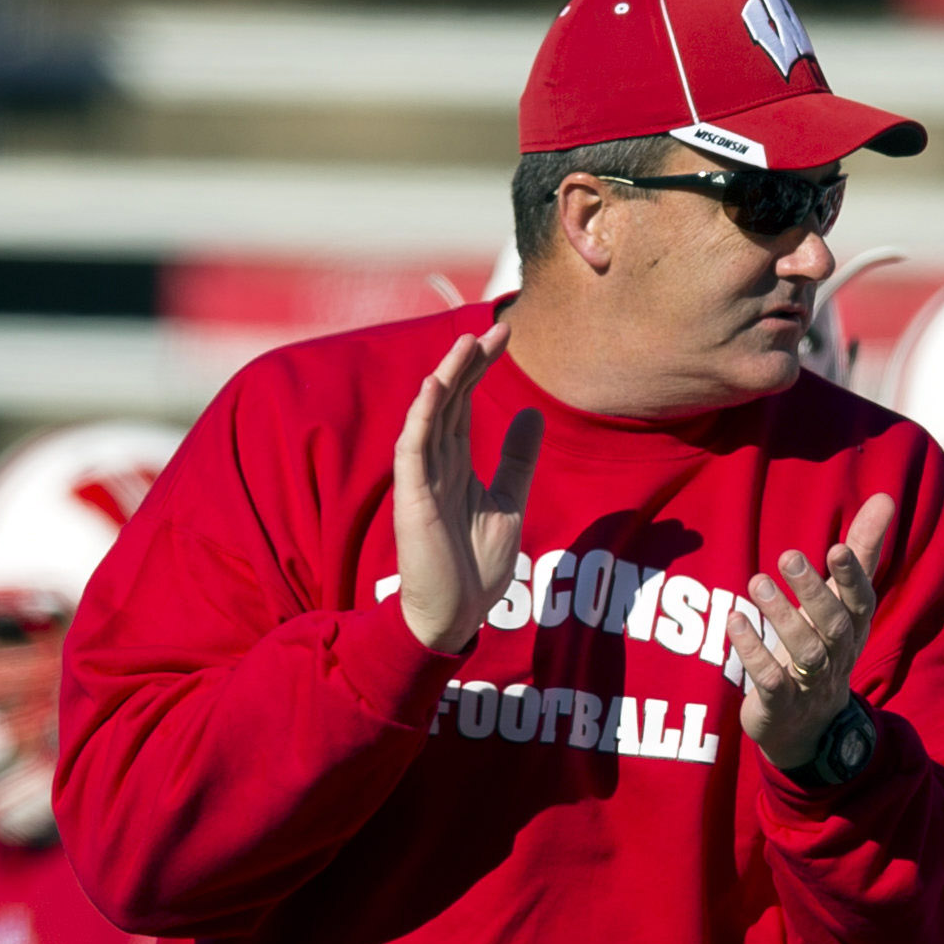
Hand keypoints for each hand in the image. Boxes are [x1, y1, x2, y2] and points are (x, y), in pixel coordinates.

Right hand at [391, 326, 535, 653]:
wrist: (457, 614)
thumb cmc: (475, 566)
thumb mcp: (508, 501)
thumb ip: (516, 459)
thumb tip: (531, 414)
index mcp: (456, 463)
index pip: (466, 402)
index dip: (482, 367)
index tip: (506, 336)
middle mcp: (435, 464)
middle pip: (450, 400)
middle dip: (470, 363)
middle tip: (495, 329)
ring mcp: (421, 479)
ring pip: (431, 416)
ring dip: (446, 378)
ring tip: (466, 345)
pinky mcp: (412, 498)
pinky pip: (414, 449)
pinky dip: (423, 417)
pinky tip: (435, 388)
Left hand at [725, 494, 887, 771]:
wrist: (806, 728)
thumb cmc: (824, 648)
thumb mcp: (842, 602)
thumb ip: (861, 551)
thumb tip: (885, 497)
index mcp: (853, 628)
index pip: (861, 602)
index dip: (852, 577)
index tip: (837, 547)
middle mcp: (836, 656)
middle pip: (833, 625)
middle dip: (813, 592)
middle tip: (787, 555)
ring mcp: (809, 683)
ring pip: (804, 652)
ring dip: (781, 616)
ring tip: (756, 582)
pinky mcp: (780, 704)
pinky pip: (771, 681)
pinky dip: (754, 652)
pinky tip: (735, 622)